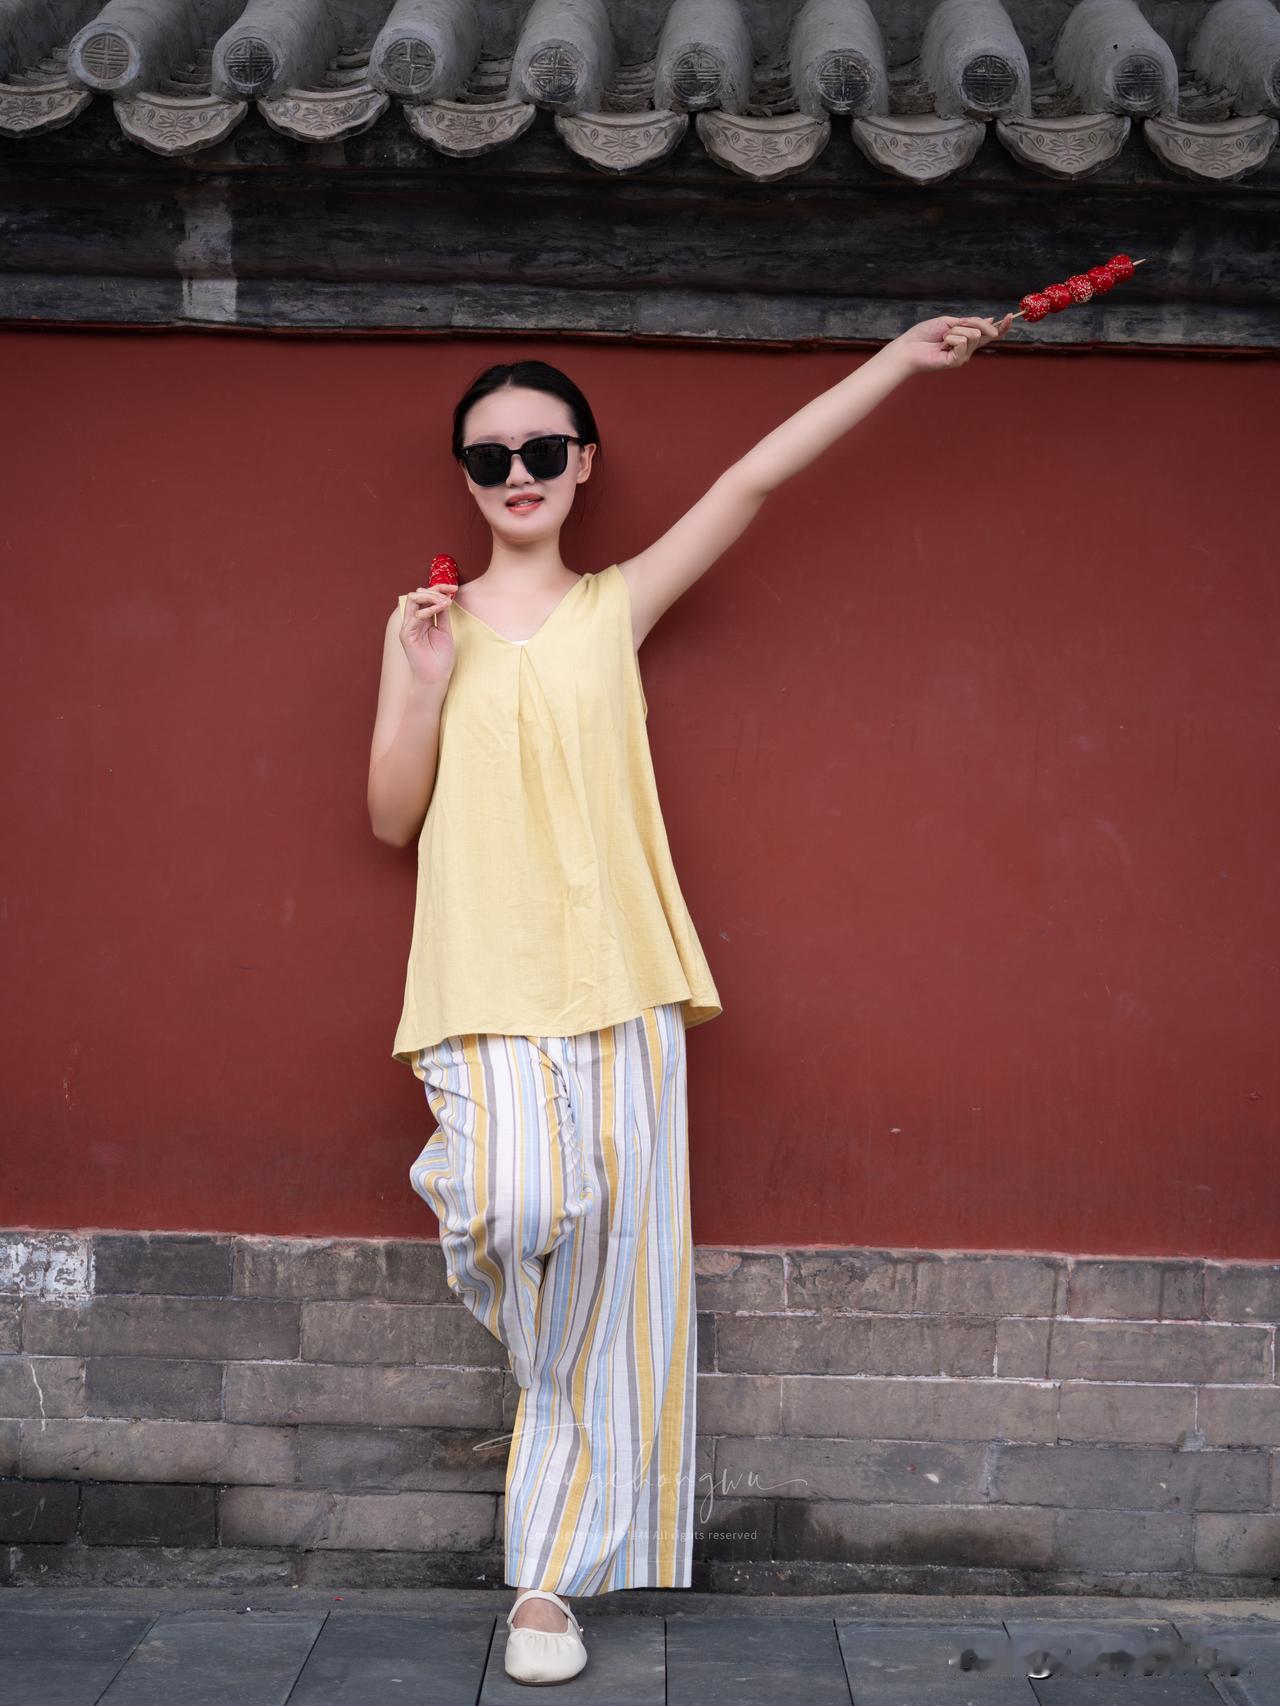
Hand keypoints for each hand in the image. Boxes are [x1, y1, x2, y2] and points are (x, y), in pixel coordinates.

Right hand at [400, 584, 457, 689]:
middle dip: (434, 590)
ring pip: (412, 599)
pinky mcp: (406, 635)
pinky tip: (440, 609)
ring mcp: (408, 627)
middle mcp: (413, 621)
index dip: (438, 588)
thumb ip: (442, 614)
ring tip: (445, 602)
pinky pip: (415, 615)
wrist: (436, 678)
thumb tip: (445, 597)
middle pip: (417, 594)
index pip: (425, 596)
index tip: (455, 588)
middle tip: (449, 596)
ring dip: (430, 596)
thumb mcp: (445, 631)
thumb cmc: (441, 658)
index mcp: (422, 619)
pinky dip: (428, 609)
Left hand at [890, 312, 1012, 375]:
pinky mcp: (957, 361)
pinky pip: (963, 341)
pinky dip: (951, 338)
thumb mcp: (951, 321)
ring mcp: (963, 356)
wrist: (909, 347)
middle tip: (948, 329)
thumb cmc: (925, 334)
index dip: (1002, 326)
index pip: (989, 333)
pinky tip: (941, 345)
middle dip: (969, 323)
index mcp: (966, 338)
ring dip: (955, 331)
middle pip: (983, 330)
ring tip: (941, 339)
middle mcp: (967, 349)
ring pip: (973, 335)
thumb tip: (991, 319)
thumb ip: (971, 322)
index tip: (1010, 316)